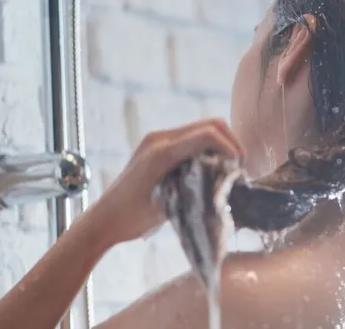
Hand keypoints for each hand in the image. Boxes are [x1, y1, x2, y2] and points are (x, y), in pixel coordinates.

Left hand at [91, 119, 243, 244]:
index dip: (230, 146)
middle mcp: (160, 139)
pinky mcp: (157, 146)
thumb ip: (197, 189)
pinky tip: (211, 167)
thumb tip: (226, 183)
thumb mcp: (169, 206)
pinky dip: (207, 148)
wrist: (105, 219)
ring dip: (220, 144)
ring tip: (228, 168)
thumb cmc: (133, 218)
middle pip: (209, 125)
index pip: (207, 134)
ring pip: (202, 129)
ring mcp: (157, 140)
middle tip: (238, 166)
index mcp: (162, 152)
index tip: (239, 167)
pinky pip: (190, 138)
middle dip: (230, 142)